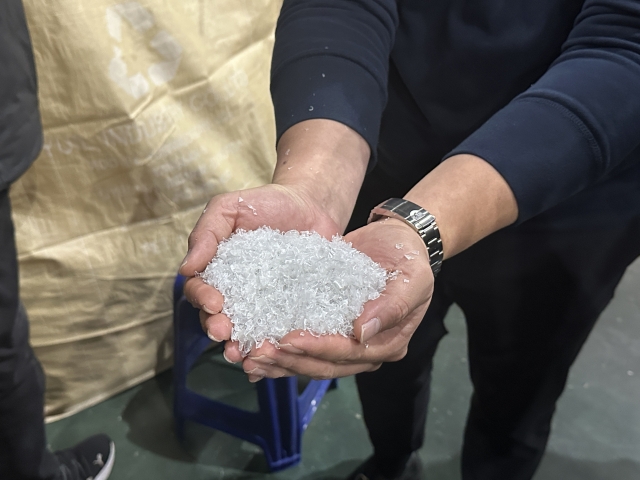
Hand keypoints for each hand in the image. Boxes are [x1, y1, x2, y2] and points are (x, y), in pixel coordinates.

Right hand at [179, 184, 340, 343]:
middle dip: (218, 329)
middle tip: (225, 334)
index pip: (200, 291)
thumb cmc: (266, 203)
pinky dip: (275, 349)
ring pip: (247, 332)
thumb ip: (207, 233)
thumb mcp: (230, 207)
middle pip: (220, 318)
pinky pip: (280, 332)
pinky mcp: (292, 311)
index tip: (214, 302)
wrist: (311, 205)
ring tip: (245, 355)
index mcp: (217, 272)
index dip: (202, 299)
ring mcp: (265, 305)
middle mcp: (237, 294)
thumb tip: (185, 269)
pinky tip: (273, 359)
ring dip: (242, 347)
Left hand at [232, 217, 434, 381]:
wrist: (398, 239)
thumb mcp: (412, 278)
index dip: (318, 349)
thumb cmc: (410, 258)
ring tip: (247, 356)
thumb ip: (393, 306)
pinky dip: (280, 349)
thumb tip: (362, 332)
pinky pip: (304, 343)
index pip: (350, 354)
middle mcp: (366, 349)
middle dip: (290, 360)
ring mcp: (347, 342)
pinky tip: (253, 348)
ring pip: (310, 360)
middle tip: (257, 353)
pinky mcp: (329, 327)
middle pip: (325, 365)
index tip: (288, 339)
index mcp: (388, 343)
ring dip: (279, 361)